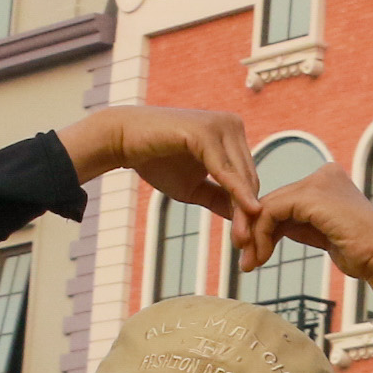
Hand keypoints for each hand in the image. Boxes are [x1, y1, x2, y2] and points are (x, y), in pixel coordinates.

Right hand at [64, 106, 259, 232]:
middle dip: (249, 214)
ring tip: (244, 240)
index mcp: (233, 135)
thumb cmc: (157, 161)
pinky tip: (246, 212)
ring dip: (244, 210)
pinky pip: (225, 169)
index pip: (248, 178)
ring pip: (241, 176)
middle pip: (249, 178)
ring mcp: (221, 125)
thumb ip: (220, 198)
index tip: (248, 241)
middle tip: (250, 247)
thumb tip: (245, 219)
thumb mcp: (194, 186)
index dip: (249, 210)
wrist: (122, 141)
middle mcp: (233, 125)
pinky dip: (236, 193)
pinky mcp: (206, 131)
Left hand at [236, 162, 372, 299]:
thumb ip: (294, 221)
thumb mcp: (320, 230)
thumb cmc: (358, 252)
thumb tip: (260, 226)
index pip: (283, 199)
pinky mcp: (311, 197)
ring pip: (267, 207)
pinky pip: (271, 212)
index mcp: (327, 178)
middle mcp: (322, 174)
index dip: (263, 226)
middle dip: (255, 233)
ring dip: (255, 238)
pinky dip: (261, 236)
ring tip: (249, 264)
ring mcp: (317, 183)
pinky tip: (260, 257)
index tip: (253, 254)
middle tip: (245, 262)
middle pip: (272, 201)